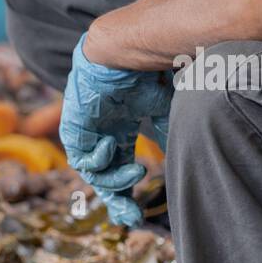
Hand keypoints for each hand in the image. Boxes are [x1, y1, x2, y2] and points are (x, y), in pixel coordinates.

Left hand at [60, 35, 171, 227]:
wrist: (127, 47)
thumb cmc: (148, 71)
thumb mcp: (166, 110)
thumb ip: (171, 135)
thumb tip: (188, 160)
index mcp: (121, 128)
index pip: (120, 167)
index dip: (127, 191)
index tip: (136, 216)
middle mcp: (102, 131)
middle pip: (104, 176)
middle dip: (117, 199)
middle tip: (130, 215)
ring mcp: (87, 129)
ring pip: (92, 171)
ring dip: (113, 180)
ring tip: (135, 173)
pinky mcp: (73, 125)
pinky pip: (79, 154)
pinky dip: (96, 159)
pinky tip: (111, 147)